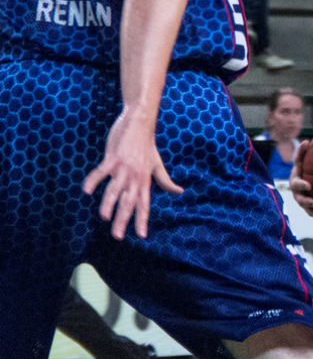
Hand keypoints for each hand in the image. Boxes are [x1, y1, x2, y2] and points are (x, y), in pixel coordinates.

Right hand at [83, 109, 183, 239]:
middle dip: (123, 220)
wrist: (140, 123)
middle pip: (129, 202)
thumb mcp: (157, 164)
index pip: (144, 203)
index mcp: (145, 180)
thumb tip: (179, 191)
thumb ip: (165, 181)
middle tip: (117, 236)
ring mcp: (124, 167)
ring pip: (115, 189)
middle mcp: (135, 177)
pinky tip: (86, 190)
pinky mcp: (113, 157)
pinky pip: (102, 171)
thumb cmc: (146, 145)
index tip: (141, 235)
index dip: (142, 219)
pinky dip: (93, 180)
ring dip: (109, 203)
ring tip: (104, 217)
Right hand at [289, 141, 312, 223]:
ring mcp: (304, 203)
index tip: (309, 185)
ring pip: (310, 211)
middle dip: (308, 203)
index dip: (302, 185)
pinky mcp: (311, 209)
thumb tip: (307, 141)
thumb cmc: (302, 167)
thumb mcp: (300, 160)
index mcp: (295, 182)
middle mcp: (298, 194)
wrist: (301, 179)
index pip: (296, 184)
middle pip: (301, 201)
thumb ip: (302, 152)